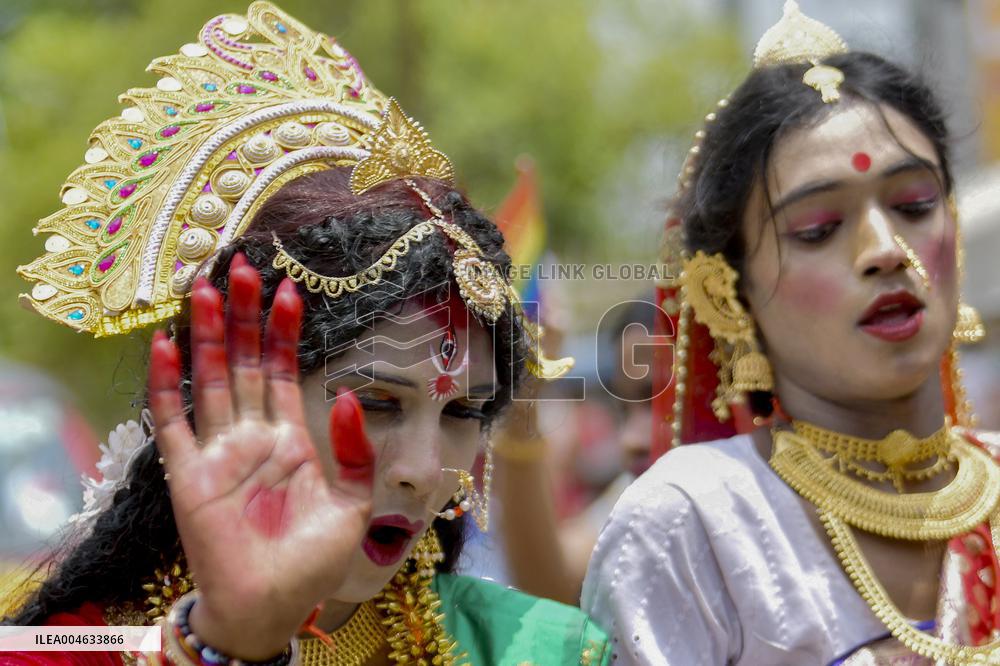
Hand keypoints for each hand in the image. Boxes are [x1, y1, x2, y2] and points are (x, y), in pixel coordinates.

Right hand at [148, 255, 374, 659]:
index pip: (284, 371)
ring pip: (212, 379)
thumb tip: (347, 394)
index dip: (285, 331)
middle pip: (246, 363)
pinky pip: (174, 422)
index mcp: (291, 439)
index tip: (291, 288)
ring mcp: (218, 452)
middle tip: (242, 265)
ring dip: (210, 335)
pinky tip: (167, 343)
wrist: (271, 608)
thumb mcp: (352, 504)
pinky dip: (168, 384)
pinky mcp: (189, 476)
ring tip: (208, 287)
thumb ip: (352, 450)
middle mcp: (252, 437)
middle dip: (245, 315)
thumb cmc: (312, 561)